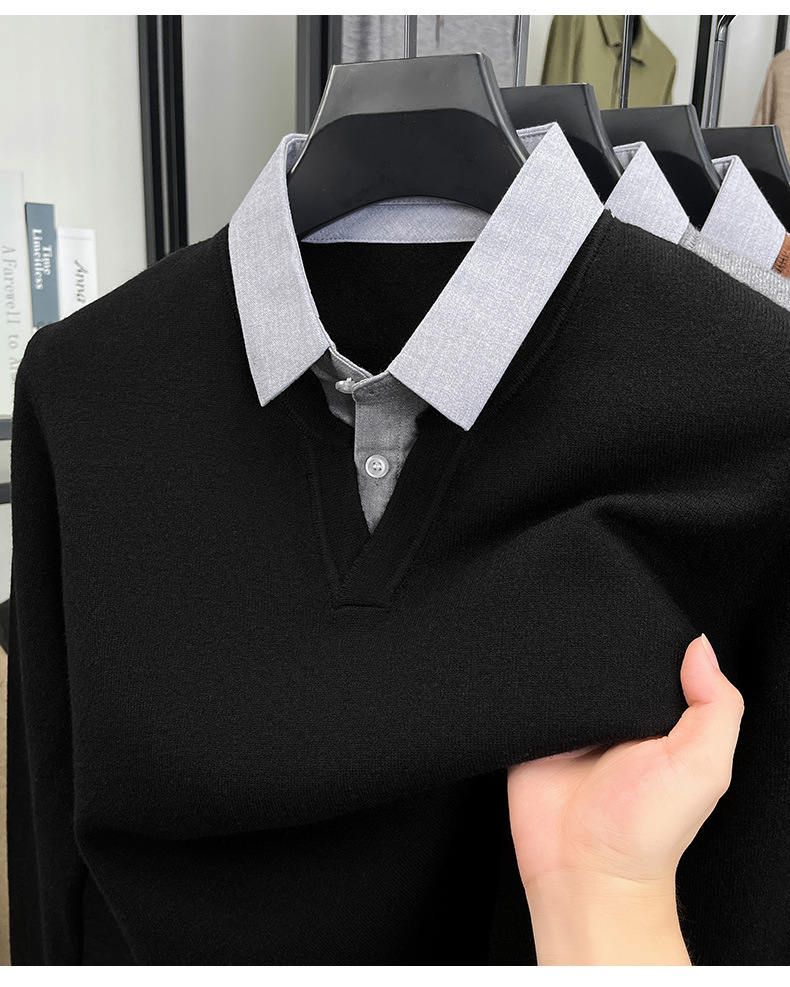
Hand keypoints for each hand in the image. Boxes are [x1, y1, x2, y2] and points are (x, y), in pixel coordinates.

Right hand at [507, 634, 744, 890]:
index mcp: (659, 718)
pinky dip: (522, 684)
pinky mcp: (531, 732)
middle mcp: (614, 718)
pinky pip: (522, 696)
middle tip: (598, 654)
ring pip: (562, 671)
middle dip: (600, 646)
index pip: (655, 660)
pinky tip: (528, 680)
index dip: (651, 640)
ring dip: (557, 662)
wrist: (585, 874)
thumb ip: (716, 708)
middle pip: (605, 659)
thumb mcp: (704, 767)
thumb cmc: (646, 834)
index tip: (643, 623)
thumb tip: (701, 649)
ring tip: (561, 669)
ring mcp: (571, 724)